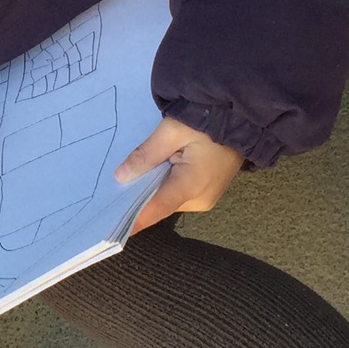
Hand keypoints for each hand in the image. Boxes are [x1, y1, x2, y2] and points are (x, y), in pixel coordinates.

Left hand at [115, 117, 243, 234]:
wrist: (242, 117)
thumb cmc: (209, 120)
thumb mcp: (172, 130)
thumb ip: (146, 154)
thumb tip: (121, 176)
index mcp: (191, 186)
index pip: (155, 209)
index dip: (132, 220)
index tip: (110, 231)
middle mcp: (199, 199)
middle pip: (159, 204)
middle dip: (135, 198)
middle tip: (107, 193)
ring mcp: (204, 197)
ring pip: (167, 198)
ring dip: (149, 189)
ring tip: (123, 180)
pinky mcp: (206, 190)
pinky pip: (176, 192)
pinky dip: (162, 184)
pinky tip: (146, 174)